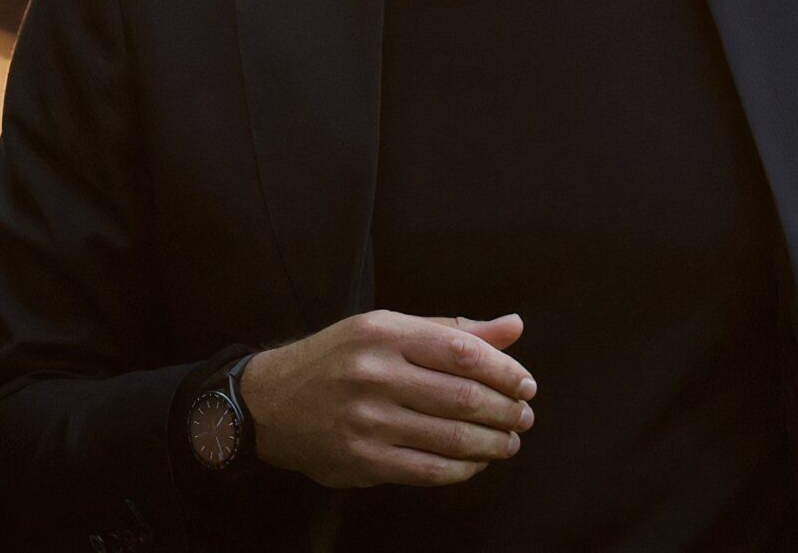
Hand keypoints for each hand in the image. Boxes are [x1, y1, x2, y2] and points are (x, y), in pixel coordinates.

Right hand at [239, 310, 536, 487]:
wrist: (271, 401)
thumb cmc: (340, 359)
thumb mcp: (388, 329)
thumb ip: (452, 331)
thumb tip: (514, 327)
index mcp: (384, 334)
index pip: (463, 352)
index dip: (505, 372)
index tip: (526, 385)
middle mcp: (374, 374)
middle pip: (462, 396)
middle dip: (505, 411)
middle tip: (524, 418)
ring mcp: (366, 420)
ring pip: (450, 437)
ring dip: (492, 444)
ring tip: (509, 443)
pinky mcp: (362, 459)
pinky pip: (428, 469)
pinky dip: (462, 469)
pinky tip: (476, 463)